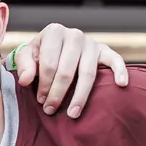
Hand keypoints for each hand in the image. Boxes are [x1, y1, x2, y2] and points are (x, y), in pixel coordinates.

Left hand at [12, 25, 129, 117]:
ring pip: (88, 72)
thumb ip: (24, 67)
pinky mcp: (104, 50)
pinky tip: (121, 84)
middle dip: (58, 93)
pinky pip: (115, 60)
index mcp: (54, 32)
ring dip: (80, 95)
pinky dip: (120, 71)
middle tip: (51, 110)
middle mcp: (74, 35)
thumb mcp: (26, 56)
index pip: (49, 63)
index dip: (43, 85)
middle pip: (67, 70)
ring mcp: (91, 42)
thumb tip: (25, 81)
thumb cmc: (38, 55)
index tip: (40, 101)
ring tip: (73, 114)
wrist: (54, 47)